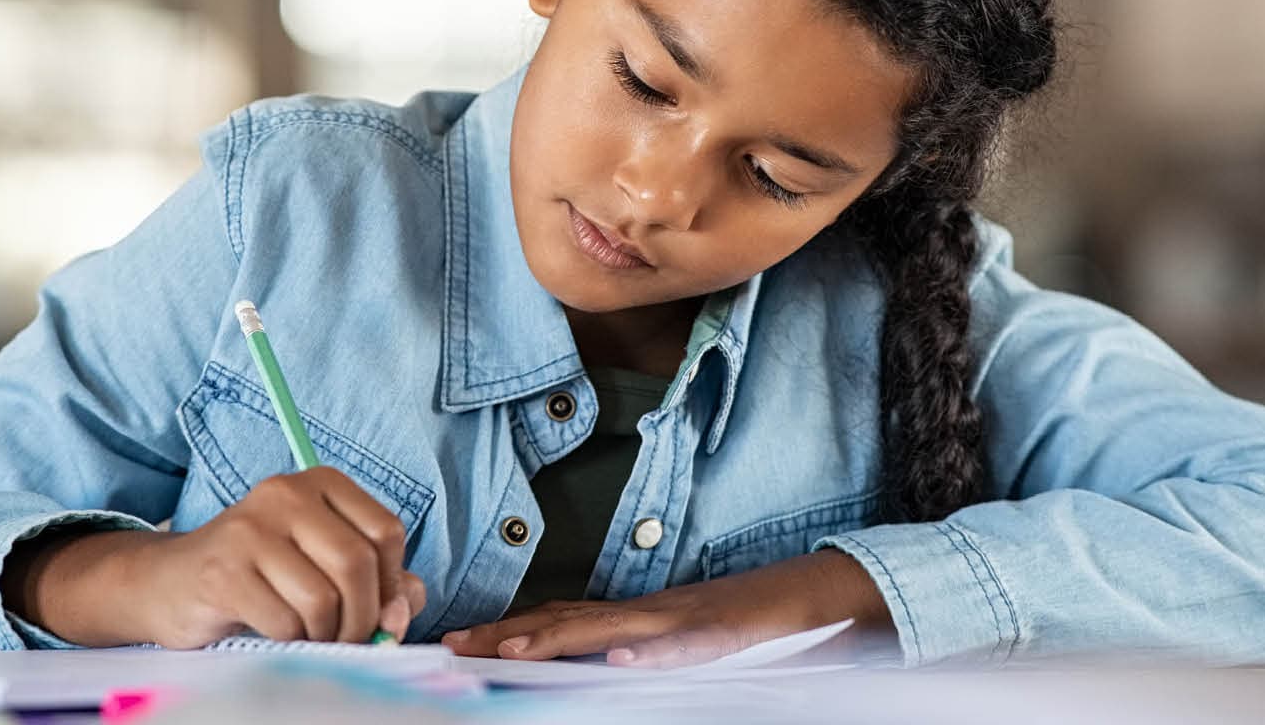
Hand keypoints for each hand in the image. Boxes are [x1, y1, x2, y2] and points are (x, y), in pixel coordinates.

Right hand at [85, 468, 424, 647]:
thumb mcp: (324, 565)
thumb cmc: (263, 575)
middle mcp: (286, 494)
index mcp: (320, 483)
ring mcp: (251, 530)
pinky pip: (286, 621)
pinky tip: (280, 634)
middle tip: (351, 638)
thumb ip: (379, 582)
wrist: (172, 582)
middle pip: (357, 564)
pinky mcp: (225, 571)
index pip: (386, 531)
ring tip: (313, 634)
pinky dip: (293, 641)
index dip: (392, 581)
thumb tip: (400, 612)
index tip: (377, 606)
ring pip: (324, 598)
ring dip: (328, 634)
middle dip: (364, 617)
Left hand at [441, 549, 886, 667]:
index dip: (506, 630)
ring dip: (556, 640)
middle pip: (566, 621)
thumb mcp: (674, 642)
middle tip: (453, 647)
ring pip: (610, 629)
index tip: (454, 642)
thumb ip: (631, 651)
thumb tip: (584, 670)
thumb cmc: (739, 624)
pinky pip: (679, 646)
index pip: (557, 622)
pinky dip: (647, 653)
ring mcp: (681, 622)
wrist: (811, 593)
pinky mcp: (719, 633)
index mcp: (632, 618)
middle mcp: (647, 613)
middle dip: (507, 634)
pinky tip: (618, 662)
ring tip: (510, 653)